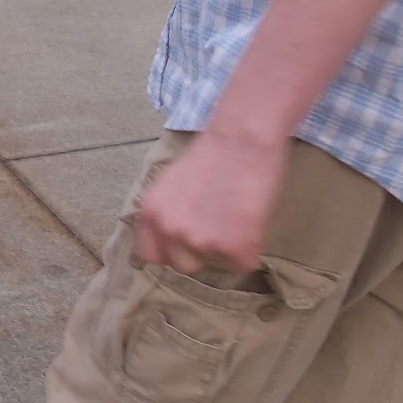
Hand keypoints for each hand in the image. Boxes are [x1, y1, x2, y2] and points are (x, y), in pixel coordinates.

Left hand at [132, 130, 288, 273]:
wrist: (243, 137)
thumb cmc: (214, 151)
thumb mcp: (171, 183)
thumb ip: (168, 211)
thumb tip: (174, 234)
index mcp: (151, 213)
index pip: (150, 255)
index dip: (171, 251)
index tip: (186, 243)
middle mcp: (169, 230)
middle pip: (183, 265)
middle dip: (201, 252)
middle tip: (219, 224)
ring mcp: (200, 242)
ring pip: (215, 264)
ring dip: (226, 249)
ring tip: (236, 216)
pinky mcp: (233, 248)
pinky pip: (243, 263)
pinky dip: (251, 248)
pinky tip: (252, 219)